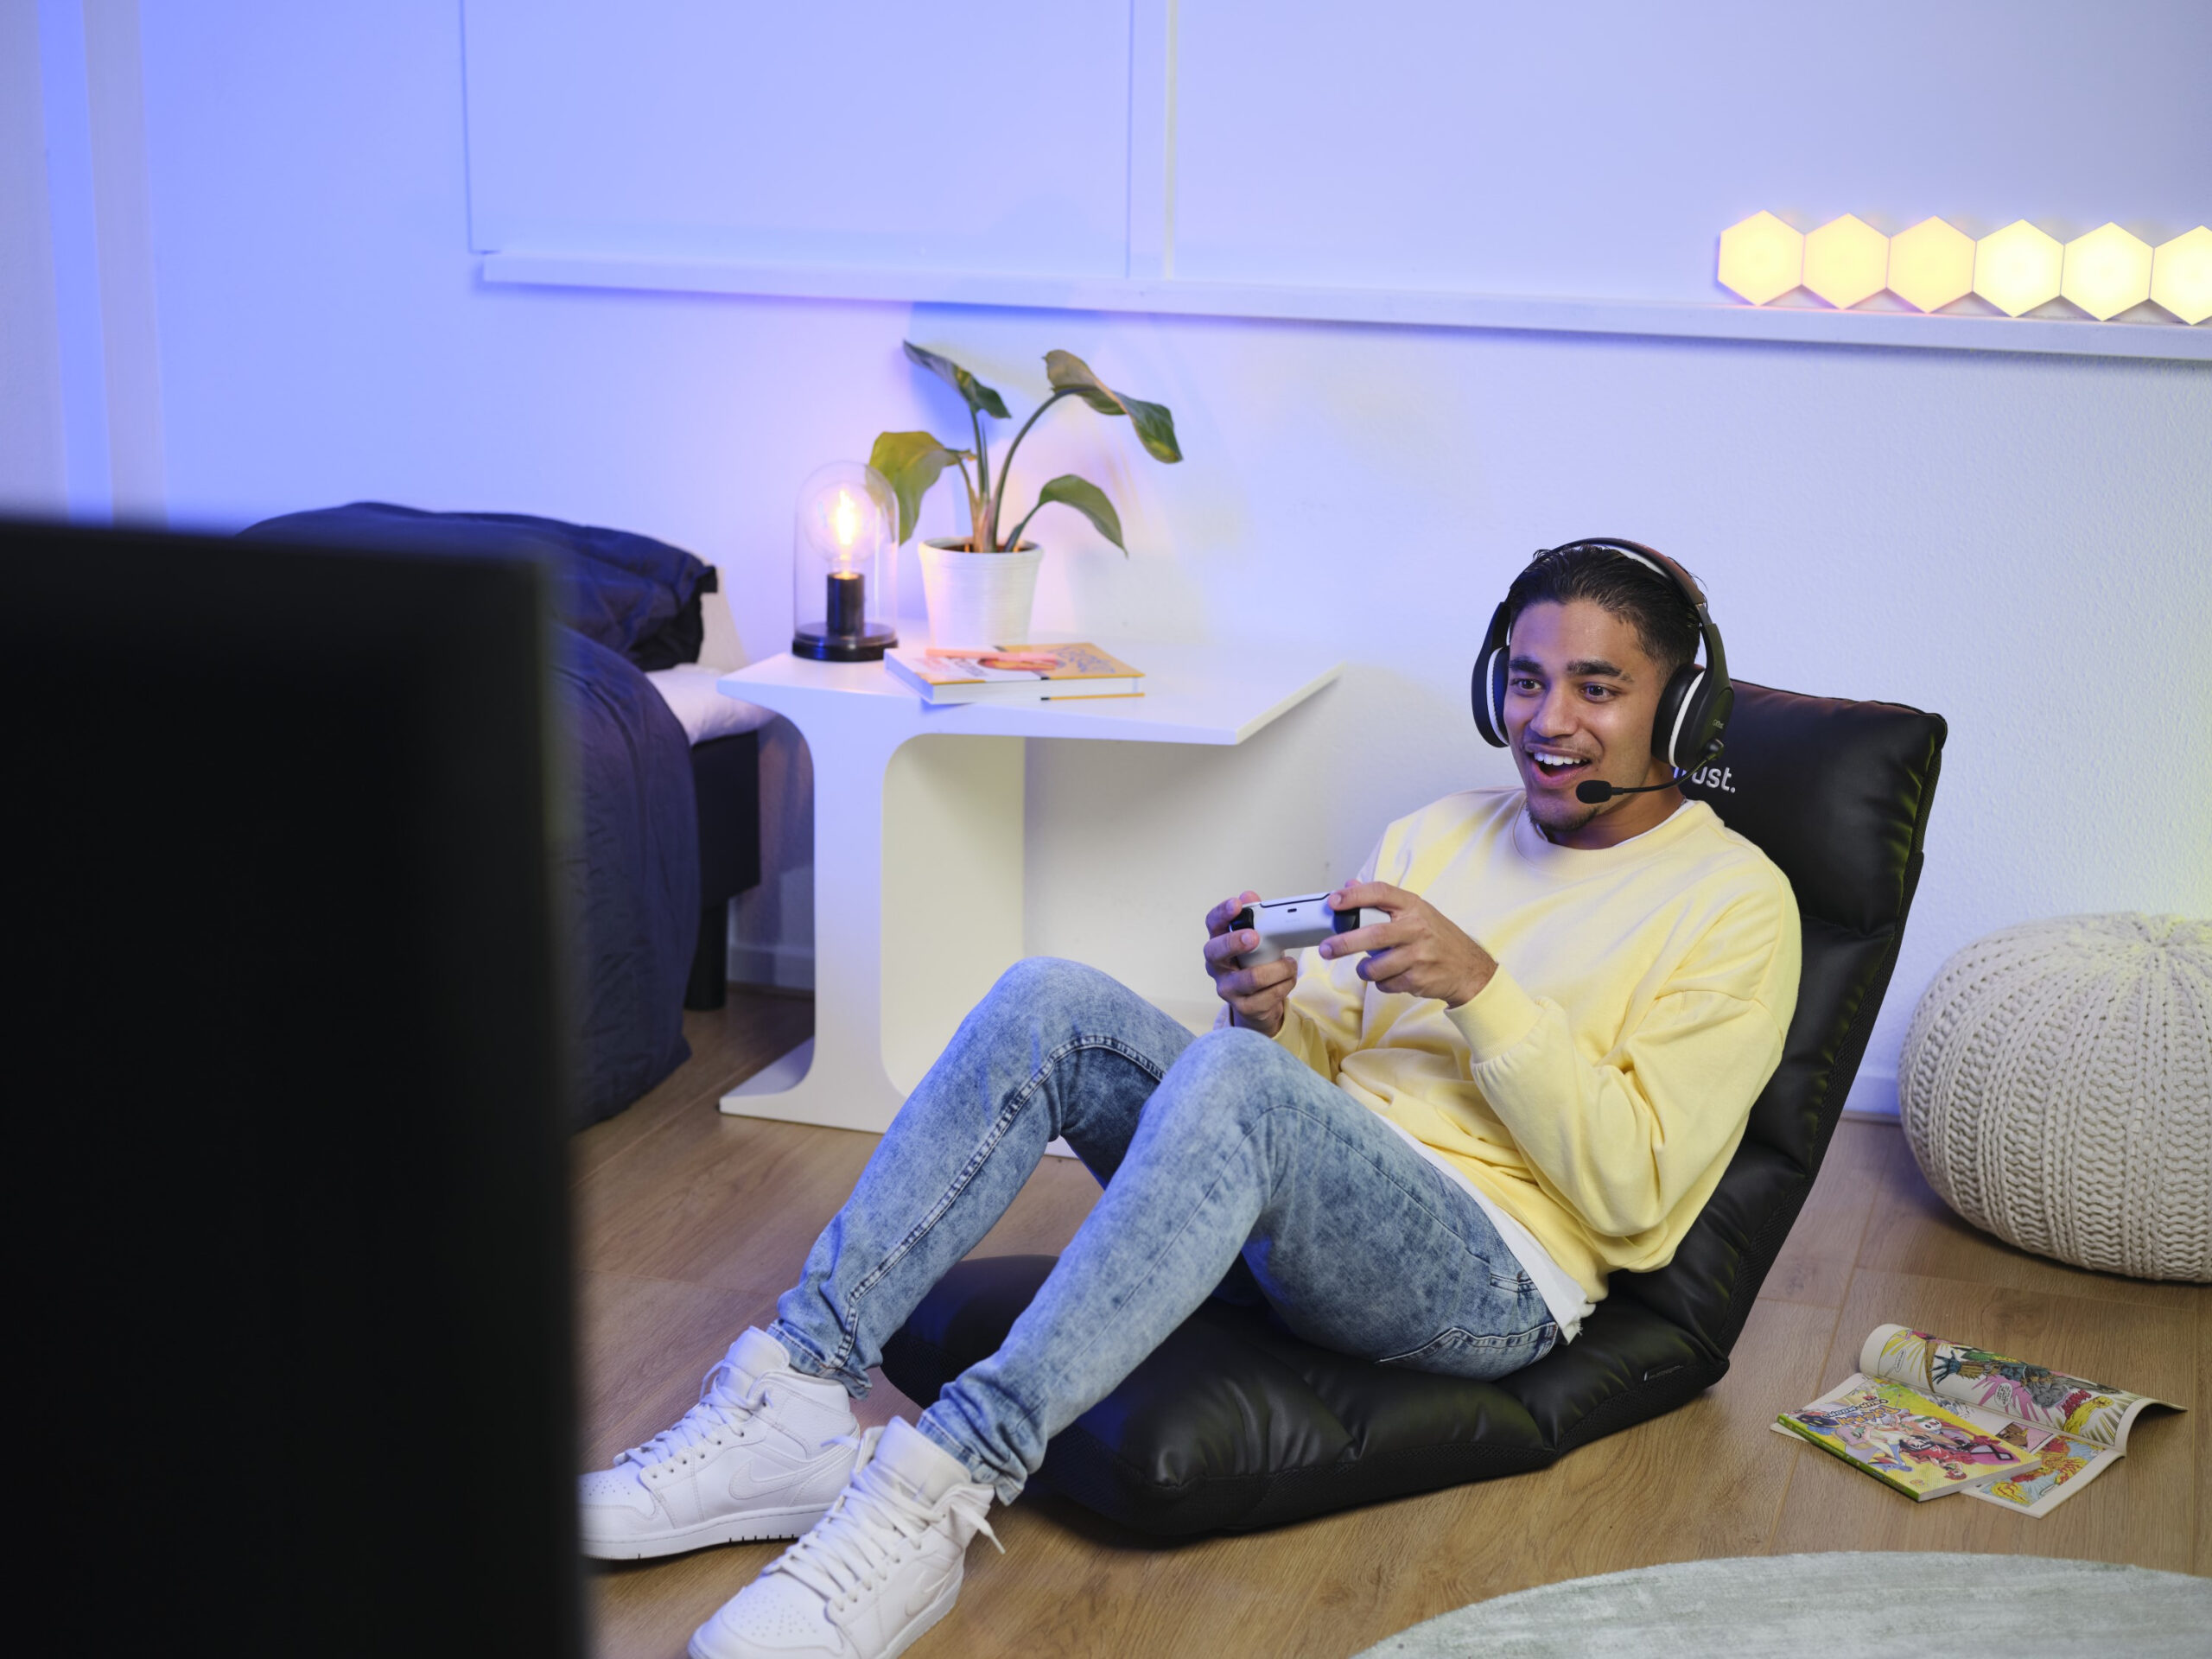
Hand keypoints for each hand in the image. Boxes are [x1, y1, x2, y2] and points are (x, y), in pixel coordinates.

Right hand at [1203, 890, 1297, 1037]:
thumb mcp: (1258, 940)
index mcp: (1219, 943)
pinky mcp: (1243, 1007)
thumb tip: (1249, 895)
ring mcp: (1227, 988)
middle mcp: (1217, 966)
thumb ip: (1255, 918)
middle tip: (1254, 937)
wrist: (1260, 1004)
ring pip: (1252, 978)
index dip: (1222, 913)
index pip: (1212, 924)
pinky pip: (1268, 995)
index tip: (1236, 904)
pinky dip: (1285, 984)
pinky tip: (1288, 979)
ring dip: (1278, 969)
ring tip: (1290, 964)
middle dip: (1236, 942)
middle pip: (1217, 951)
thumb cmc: (1256, 965)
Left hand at [1316, 881, 1496, 1006]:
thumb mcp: (1417, 912)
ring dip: (1365, 970)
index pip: (1380, 893)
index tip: (1334, 901)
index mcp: (1414, 907)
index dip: (1354, 896)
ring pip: (1376, 966)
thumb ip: (1384, 901)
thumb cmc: (1439, 938)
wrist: (1470, 970)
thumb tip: (1350, 885)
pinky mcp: (1418, 979)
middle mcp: (1417, 928)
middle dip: (1344, 943)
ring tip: (1368, 968)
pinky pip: (1386, 984)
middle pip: (1373, 935)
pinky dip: (1382, 983)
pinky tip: (1392, 976)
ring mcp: (1419, 955)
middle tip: (1327, 948)